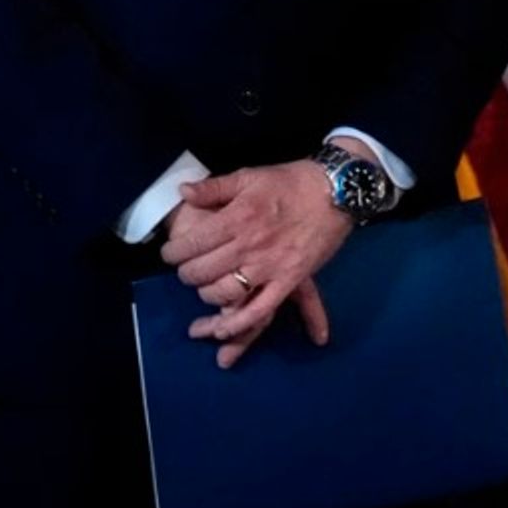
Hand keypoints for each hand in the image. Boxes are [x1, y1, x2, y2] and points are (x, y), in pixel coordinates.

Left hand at [160, 156, 352, 367]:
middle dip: (186, 274)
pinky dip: (239, 324)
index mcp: (238, 217)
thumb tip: (182, 192)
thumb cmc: (291, 181)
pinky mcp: (289, 280)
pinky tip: (223, 331)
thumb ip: (213, 187)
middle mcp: (250, 245)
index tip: (170, 253)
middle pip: (203, 271)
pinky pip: (260, 310)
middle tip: (186, 270)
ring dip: (207, 295)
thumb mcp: (250, 175)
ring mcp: (270, 266)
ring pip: (225, 293)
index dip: (173, 252)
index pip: (193, 244)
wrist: (336, 191)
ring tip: (205, 289)